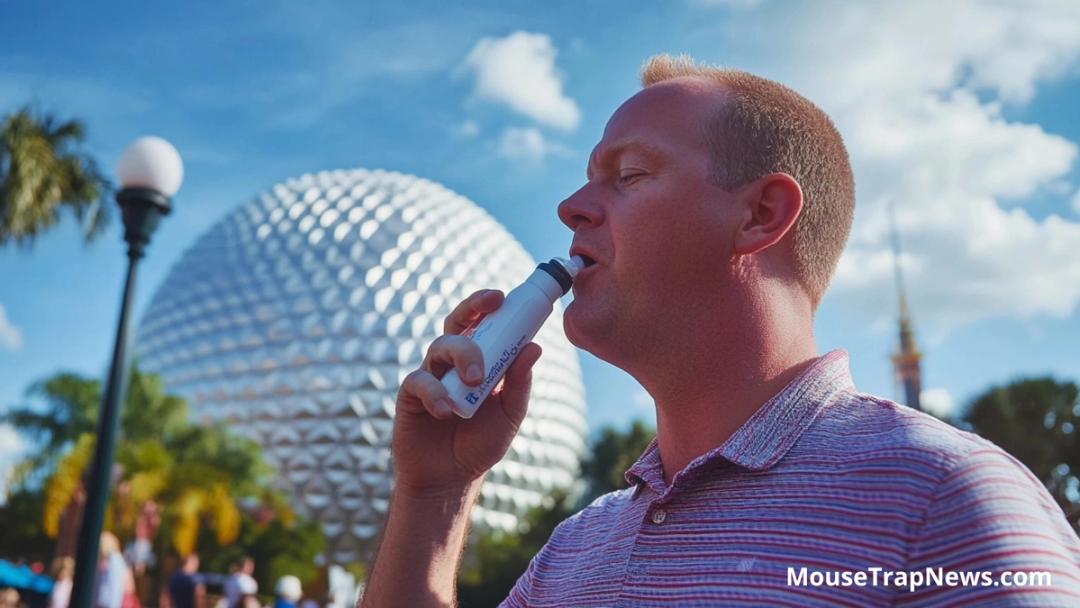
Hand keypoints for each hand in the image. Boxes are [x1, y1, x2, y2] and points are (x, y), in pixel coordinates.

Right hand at [391, 289, 541, 497]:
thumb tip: (534, 347)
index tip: (502, 296)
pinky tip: (447, 411)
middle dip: (472, 307)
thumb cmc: (480, 443)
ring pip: (440, 346)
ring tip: (476, 380)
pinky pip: (420, 381)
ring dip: (463, 356)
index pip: (483, 324)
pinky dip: (435, 393)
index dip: (488, 305)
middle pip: (457, 322)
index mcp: (479, 361)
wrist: (450, 479)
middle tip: (491, 306)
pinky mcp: (412, 395)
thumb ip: (519, 383)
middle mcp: (452, 363)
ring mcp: (431, 376)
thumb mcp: (509, 414)